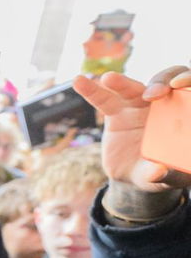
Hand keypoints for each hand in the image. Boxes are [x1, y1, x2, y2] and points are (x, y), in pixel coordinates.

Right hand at [73, 66, 190, 191]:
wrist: (137, 175)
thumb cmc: (161, 174)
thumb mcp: (165, 178)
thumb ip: (163, 175)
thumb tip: (157, 171)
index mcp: (184, 115)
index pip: (189, 88)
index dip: (186, 80)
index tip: (177, 85)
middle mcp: (164, 104)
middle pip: (164, 81)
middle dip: (159, 82)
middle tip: (151, 94)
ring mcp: (139, 105)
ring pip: (132, 88)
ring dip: (121, 82)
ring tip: (108, 79)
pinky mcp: (117, 111)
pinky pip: (104, 99)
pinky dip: (92, 90)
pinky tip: (78, 82)